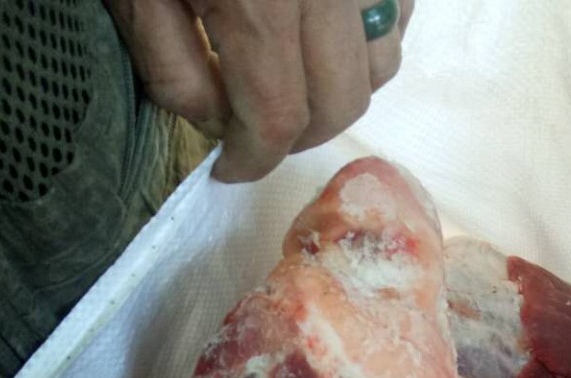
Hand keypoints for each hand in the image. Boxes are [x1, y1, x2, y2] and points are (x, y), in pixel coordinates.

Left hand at [106, 0, 413, 182]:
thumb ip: (170, 63)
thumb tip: (214, 121)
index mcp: (261, 1)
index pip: (280, 121)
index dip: (254, 160)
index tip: (229, 167)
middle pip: (340, 103)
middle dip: (297, 137)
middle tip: (257, 132)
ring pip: (382, 63)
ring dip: (339, 92)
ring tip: (293, 82)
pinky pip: (401, 9)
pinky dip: (372, 38)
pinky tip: (327, 32)